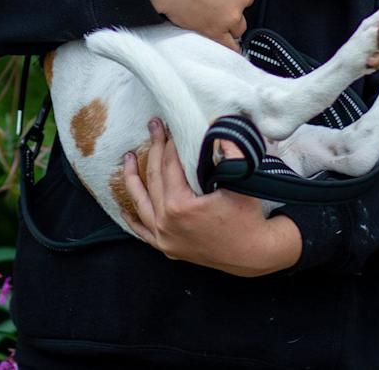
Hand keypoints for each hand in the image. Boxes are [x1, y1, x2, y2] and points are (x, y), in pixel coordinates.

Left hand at [120, 118, 301, 276]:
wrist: (255, 252)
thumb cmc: (249, 216)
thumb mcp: (242, 180)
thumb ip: (230, 150)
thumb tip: (217, 127)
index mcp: (180, 205)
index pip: (170, 165)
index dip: (171, 143)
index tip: (173, 128)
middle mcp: (166, 223)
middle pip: (155, 178)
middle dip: (154, 149)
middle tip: (154, 126)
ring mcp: (164, 238)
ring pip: (141, 203)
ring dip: (132, 178)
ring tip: (128, 158)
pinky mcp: (168, 248)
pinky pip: (143, 231)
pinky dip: (132, 218)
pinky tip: (124, 207)